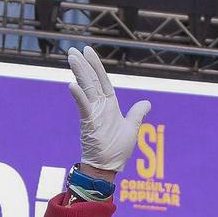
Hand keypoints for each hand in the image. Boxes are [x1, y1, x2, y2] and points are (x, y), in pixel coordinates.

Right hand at [66, 45, 151, 173]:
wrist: (108, 167)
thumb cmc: (117, 149)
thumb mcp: (132, 128)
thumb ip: (137, 113)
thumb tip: (147, 103)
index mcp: (109, 105)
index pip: (102, 80)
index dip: (96, 65)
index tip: (88, 51)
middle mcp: (99, 106)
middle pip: (90, 80)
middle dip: (83, 64)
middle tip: (73, 49)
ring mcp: (93, 113)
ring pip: (85, 89)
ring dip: (79, 73)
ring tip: (71, 58)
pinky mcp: (88, 123)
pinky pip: (83, 107)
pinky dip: (79, 97)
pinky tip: (72, 85)